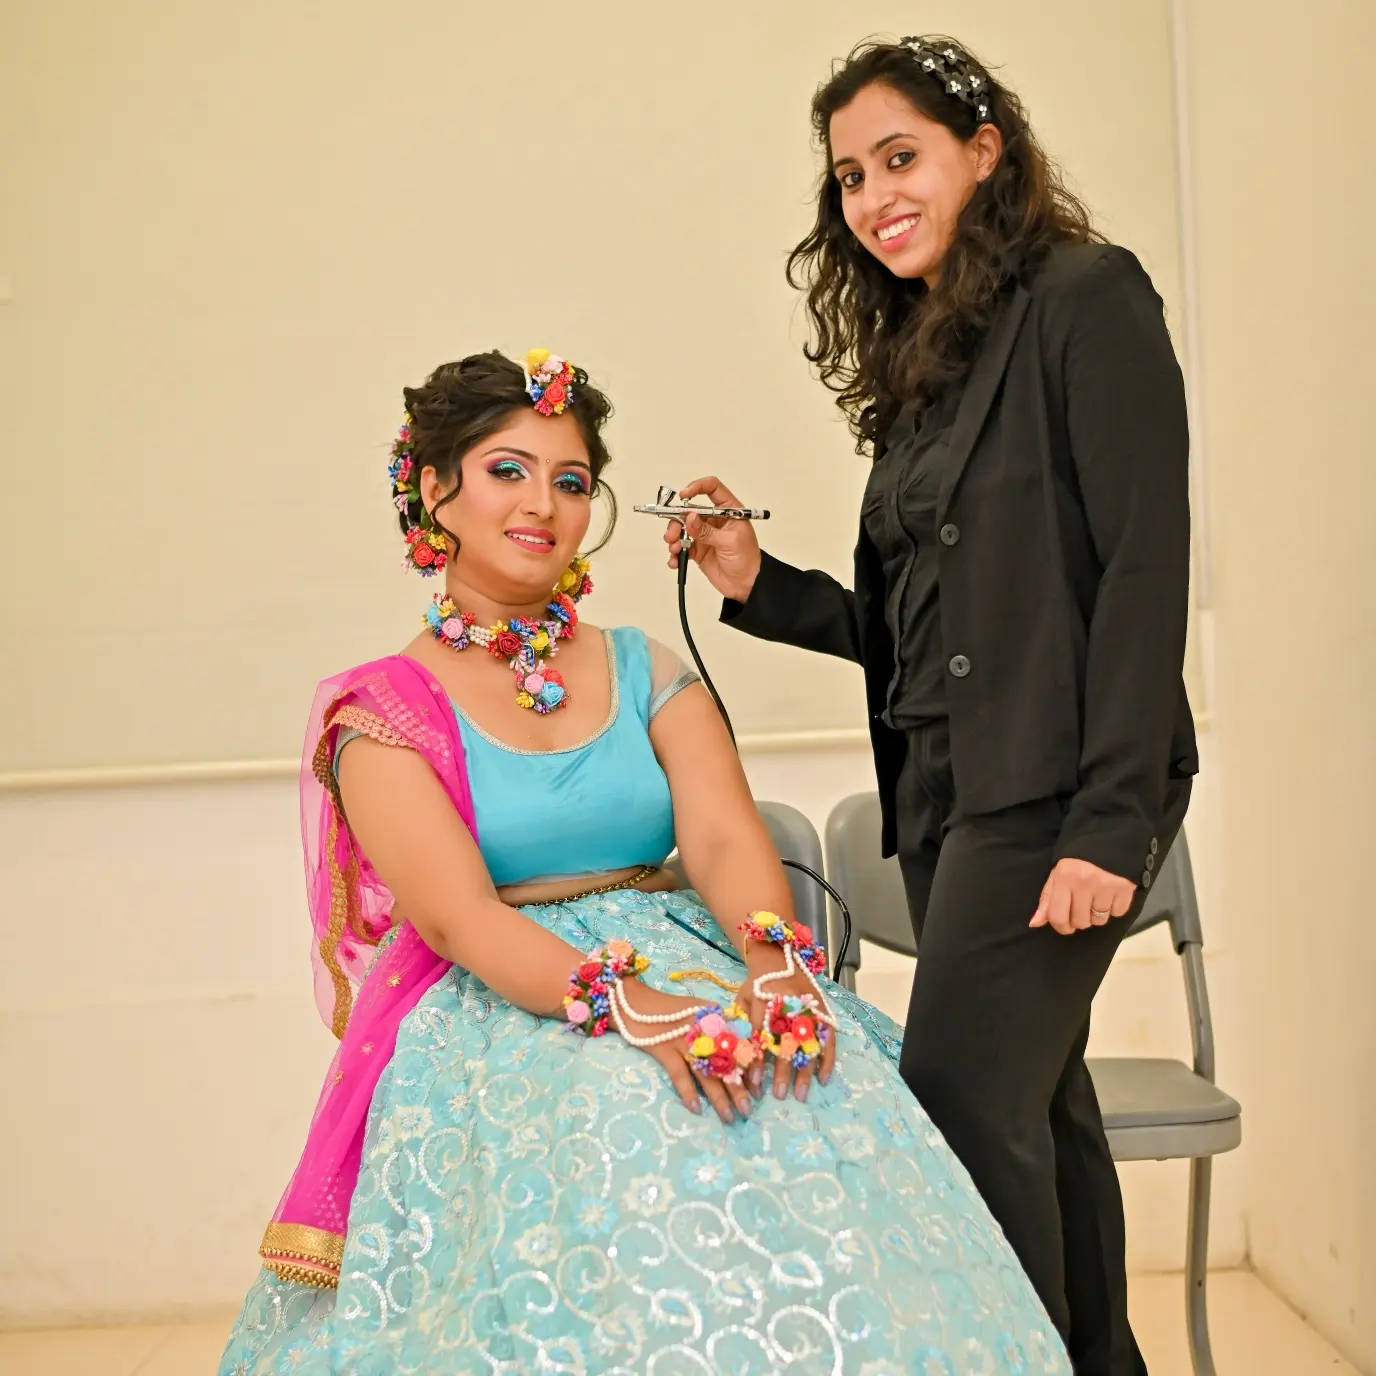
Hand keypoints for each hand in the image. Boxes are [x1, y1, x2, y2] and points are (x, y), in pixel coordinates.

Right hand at [617, 980, 754, 1124]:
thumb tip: (739, 1052)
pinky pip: (679, 1075)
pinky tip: (696, 1109)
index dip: (750, 1069)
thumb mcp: (699, 1011)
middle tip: (749, 1110)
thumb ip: (717, 1027)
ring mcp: (683, 1039)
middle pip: (725, 1062)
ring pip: (706, 1072)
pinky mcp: (664, 1049)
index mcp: (714, 1017)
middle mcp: (703, 1028)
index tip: (759, 1089)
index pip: (739, 1046)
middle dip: (739, 1088)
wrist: (634, 1002)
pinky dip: (688, 1092)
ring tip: (730, 1116)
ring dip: (719, 1097)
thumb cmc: (669, 1009)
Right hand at [663, 476, 762, 603]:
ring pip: (682, 528)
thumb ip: (707, 530)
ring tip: (674, 548)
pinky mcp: (697, 550)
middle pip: (690, 509)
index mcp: (728, 511)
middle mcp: (714, 520)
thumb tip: (689, 518)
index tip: (684, 496)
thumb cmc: (747, 560)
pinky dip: (675, 553)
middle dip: (677, 520)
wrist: (746, 585)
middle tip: (673, 533)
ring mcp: (704, 534)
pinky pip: (680, 546)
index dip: (697, 487)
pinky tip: (675, 561)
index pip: (712, 488)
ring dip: (673, 536)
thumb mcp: (729, 542)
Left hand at [734, 945, 836, 1102]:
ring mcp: (810, 1007)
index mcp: (766, 998)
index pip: (761, 1035)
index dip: (758, 1060)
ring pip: (809, 1043)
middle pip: (787, 1042)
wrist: (780, 957)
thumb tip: (735, 1059)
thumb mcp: (743, 999)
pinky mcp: (824, 1010)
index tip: (755, 1083)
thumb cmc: (757, 984)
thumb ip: (740, 1025)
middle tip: (779, 1095)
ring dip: (805, 1071)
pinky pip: (828, 1038)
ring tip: (799, 1094)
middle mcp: (790, 1003)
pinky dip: (827, 1059)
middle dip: (782, 1071)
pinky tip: (822, 1079)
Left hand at [1030, 858, 1135, 935]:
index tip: (1065, 926)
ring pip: (1099, 920)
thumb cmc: (1079, 853)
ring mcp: (1106, 886)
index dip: (1061, 927)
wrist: (1110, 830)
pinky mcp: (1126, 888)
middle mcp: (1084, 883)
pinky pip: (1118, 913)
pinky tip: (1111, 894)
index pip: (1058, 916)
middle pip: (1080, 922)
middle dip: (1080, 919)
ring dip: (1097, 915)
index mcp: (1064, 878)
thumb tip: (1035, 923)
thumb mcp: (1058, 871)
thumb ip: (1047, 897)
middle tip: (1082, 907)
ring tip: (1097, 898)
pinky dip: (1114, 908)